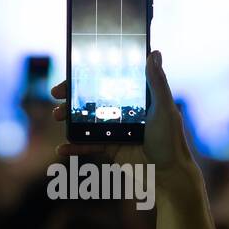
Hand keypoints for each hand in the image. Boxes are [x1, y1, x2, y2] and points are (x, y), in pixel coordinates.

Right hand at [51, 50, 195, 181]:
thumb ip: (157, 82)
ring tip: (58, 116)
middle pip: (92, 98)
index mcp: (135, 98)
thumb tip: (154, 52)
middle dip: (72, 95)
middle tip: (57, 93)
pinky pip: (87, 145)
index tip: (73, 70)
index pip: (109, 80)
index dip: (90, 74)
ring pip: (85, 120)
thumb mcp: (164, 108)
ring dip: (68, 117)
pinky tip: (61, 148)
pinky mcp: (109, 148)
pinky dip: (73, 146)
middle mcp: (123, 111)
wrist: (167, 175)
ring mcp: (114, 130)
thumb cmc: (171, 141)